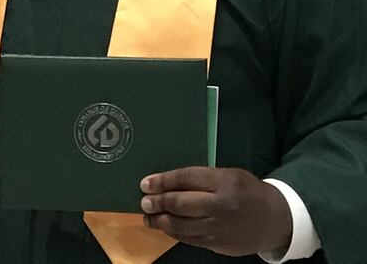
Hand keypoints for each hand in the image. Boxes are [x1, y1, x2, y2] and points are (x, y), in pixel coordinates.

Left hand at [140, 167, 291, 255]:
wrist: (276, 220)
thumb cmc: (247, 191)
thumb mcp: (228, 175)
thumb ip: (202, 178)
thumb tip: (168, 183)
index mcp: (224, 182)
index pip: (186, 179)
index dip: (163, 181)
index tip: (145, 184)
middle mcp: (221, 206)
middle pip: (182, 204)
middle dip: (159, 203)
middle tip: (144, 202)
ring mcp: (220, 229)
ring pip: (183, 226)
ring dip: (161, 222)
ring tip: (148, 217)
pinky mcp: (219, 246)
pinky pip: (190, 239)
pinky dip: (174, 233)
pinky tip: (165, 228)